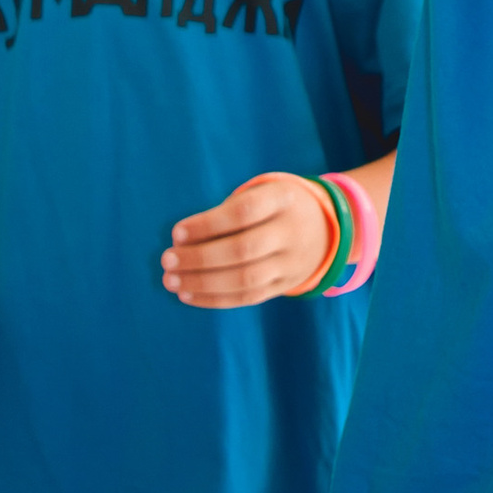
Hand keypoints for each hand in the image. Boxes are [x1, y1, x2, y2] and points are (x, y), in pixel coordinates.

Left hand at [164, 173, 334, 307]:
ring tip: (171, 281)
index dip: (208, 224)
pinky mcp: (284, 285)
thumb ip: (229, 210)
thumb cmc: (276, 207)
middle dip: (200, 257)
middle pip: (243, 249)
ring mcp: (291, 262)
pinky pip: (248, 297)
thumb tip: (183, 241)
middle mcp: (291, 232)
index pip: (244, 212)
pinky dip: (214, 299)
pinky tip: (188, 295)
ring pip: (245, 279)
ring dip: (202, 283)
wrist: (325, 230)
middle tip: (167, 259)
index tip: (177, 232)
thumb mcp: (264, 192)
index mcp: (283, 199)